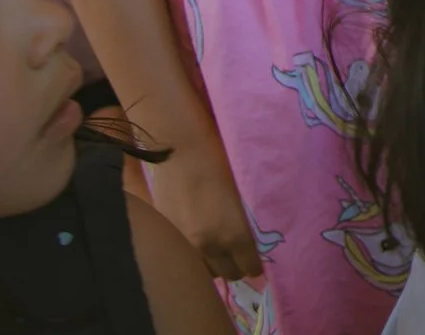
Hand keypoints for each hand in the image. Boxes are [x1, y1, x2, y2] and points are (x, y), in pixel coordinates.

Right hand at [147, 131, 260, 280]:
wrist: (179, 150)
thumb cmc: (218, 162)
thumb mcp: (240, 196)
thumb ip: (242, 223)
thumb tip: (249, 241)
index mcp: (234, 233)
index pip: (249, 266)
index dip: (255, 267)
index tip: (257, 265)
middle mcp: (210, 246)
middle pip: (228, 274)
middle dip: (236, 268)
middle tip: (239, 259)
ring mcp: (185, 244)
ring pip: (205, 272)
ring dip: (214, 266)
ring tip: (218, 254)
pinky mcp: (167, 237)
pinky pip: (185, 260)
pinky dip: (194, 259)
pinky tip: (197, 247)